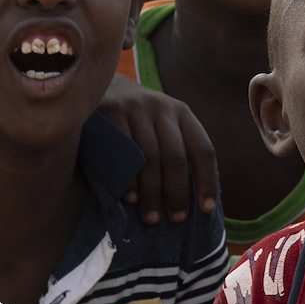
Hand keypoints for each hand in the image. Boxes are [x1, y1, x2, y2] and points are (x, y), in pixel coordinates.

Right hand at [97, 73, 219, 226]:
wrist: (98, 84)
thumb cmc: (136, 118)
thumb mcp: (161, 125)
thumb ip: (177, 149)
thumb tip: (195, 198)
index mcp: (181, 113)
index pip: (202, 149)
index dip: (207, 181)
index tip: (206, 210)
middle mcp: (161, 106)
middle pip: (175, 156)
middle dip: (177, 192)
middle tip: (176, 219)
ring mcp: (134, 106)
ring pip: (149, 156)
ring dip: (151, 191)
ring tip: (152, 218)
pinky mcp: (110, 110)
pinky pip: (121, 150)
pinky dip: (127, 177)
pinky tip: (128, 198)